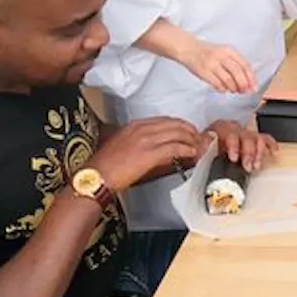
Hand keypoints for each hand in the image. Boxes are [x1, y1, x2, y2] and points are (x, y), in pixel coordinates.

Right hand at [88, 117, 203, 191]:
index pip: (166, 120)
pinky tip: (192, 154)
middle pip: (176, 124)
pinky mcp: (149, 154)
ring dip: (193, 141)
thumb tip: (163, 149)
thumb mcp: (124, 145)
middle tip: (200, 139)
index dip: (182, 125)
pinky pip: (175, 148)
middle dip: (192, 131)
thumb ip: (143, 142)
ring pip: (179, 134)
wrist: (96, 176)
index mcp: (136, 125)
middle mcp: (142, 129)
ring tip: (200, 147)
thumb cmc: (107, 165)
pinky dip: (187, 150)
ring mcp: (146, 140)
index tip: (190, 132)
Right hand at [178, 38, 256, 94]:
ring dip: (233, 88)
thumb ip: (236, 64)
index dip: (251, 78)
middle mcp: (221, 56)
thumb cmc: (209, 53)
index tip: (253, 87)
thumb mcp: (225, 53)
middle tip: (244, 91)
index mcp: (229, 50)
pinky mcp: (203, 72)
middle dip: (243, 85)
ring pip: (228, 80)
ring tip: (233, 90)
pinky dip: (223, 89)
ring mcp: (212, 64)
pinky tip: (223, 88)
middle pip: (238, 73)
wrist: (189, 49)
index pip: (245, 65)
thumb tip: (249, 82)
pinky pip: (217, 84)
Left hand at [207, 119, 277, 171]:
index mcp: (221, 129)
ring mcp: (245, 134)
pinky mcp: (253, 139)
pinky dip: (270, 145)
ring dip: (258, 153)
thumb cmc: (204, 149)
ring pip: (257, 139)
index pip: (230, 134)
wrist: (206, 146)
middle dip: (248, 153)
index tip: (234, 158)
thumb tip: (205, 145)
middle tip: (247, 166)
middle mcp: (235, 129)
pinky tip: (273, 153)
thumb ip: (201, 147)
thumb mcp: (199, 148)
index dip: (233, 146)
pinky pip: (265, 138)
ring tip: (256, 165)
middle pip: (246, 138)